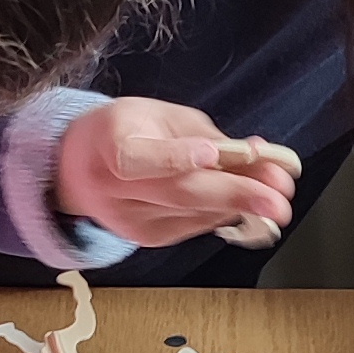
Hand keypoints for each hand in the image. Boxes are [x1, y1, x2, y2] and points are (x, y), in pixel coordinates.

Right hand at [53, 100, 301, 251]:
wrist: (76, 170)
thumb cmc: (124, 131)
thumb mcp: (159, 115)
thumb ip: (205, 133)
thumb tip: (256, 153)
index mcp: (109, 142)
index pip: (137, 158)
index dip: (176, 158)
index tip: (213, 154)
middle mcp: (114, 186)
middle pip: (178, 192)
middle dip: (236, 194)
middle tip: (278, 197)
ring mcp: (129, 218)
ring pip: (193, 213)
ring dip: (242, 205)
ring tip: (277, 195)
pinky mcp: (146, 237)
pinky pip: (194, 224)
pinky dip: (223, 212)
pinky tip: (245, 202)